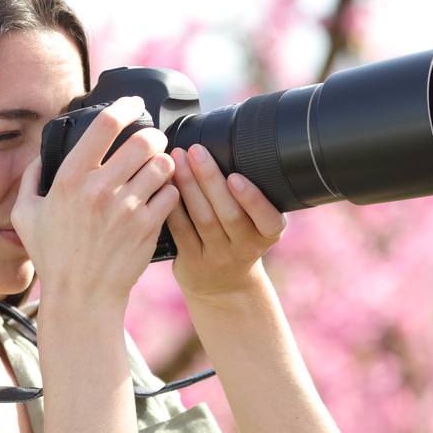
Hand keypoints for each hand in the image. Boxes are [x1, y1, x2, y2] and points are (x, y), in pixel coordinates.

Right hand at [12, 97, 179, 309]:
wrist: (81, 296)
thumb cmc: (54, 257)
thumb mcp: (26, 215)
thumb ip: (30, 178)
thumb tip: (39, 154)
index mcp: (69, 178)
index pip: (105, 126)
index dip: (125, 107)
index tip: (134, 104)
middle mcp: (99, 189)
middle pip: (143, 140)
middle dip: (153, 135)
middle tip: (154, 140)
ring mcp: (126, 208)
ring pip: (162, 164)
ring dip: (164, 161)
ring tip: (160, 166)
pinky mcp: (147, 226)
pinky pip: (171, 193)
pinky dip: (171, 190)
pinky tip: (163, 194)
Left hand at [166, 144, 285, 300]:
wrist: (225, 287)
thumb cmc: (239, 241)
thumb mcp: (257, 224)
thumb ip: (249, 196)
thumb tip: (229, 145)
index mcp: (268, 233)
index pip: (266, 217)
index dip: (252, 198)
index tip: (236, 176)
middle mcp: (245, 247)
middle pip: (228, 213)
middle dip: (210, 179)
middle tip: (196, 150)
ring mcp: (218, 257)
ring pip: (202, 219)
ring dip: (188, 186)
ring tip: (177, 159)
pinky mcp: (193, 263)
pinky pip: (181, 230)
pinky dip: (173, 205)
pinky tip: (165, 185)